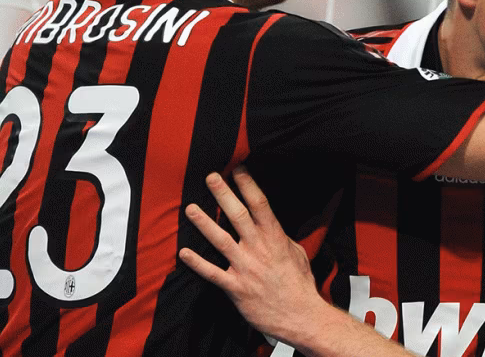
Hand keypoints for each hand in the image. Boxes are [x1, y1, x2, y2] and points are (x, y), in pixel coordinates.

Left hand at [178, 167, 326, 344]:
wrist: (299, 315)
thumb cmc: (300, 284)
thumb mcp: (297, 253)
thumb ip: (281, 238)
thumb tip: (271, 226)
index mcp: (275, 238)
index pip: (260, 205)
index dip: (248, 185)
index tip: (238, 169)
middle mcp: (258, 249)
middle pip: (238, 216)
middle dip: (223, 194)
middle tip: (211, 177)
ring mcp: (245, 268)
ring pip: (220, 240)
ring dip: (204, 223)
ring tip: (190, 208)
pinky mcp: (235, 287)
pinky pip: (212, 273)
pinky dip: (197, 263)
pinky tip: (184, 253)